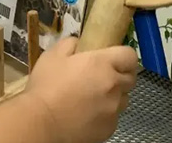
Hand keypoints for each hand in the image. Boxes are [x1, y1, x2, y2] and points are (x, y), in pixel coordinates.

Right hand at [23, 38, 137, 142]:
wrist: (40, 123)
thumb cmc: (46, 86)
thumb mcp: (53, 55)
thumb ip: (70, 44)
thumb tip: (79, 44)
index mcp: (103, 64)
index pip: (130, 56)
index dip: (123, 56)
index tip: (112, 59)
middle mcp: (114, 86)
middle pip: (130, 78)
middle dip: (120, 76)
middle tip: (101, 78)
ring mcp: (113, 110)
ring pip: (123, 99)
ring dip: (114, 96)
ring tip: (93, 99)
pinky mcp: (109, 129)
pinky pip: (113, 118)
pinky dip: (105, 115)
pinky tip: (87, 115)